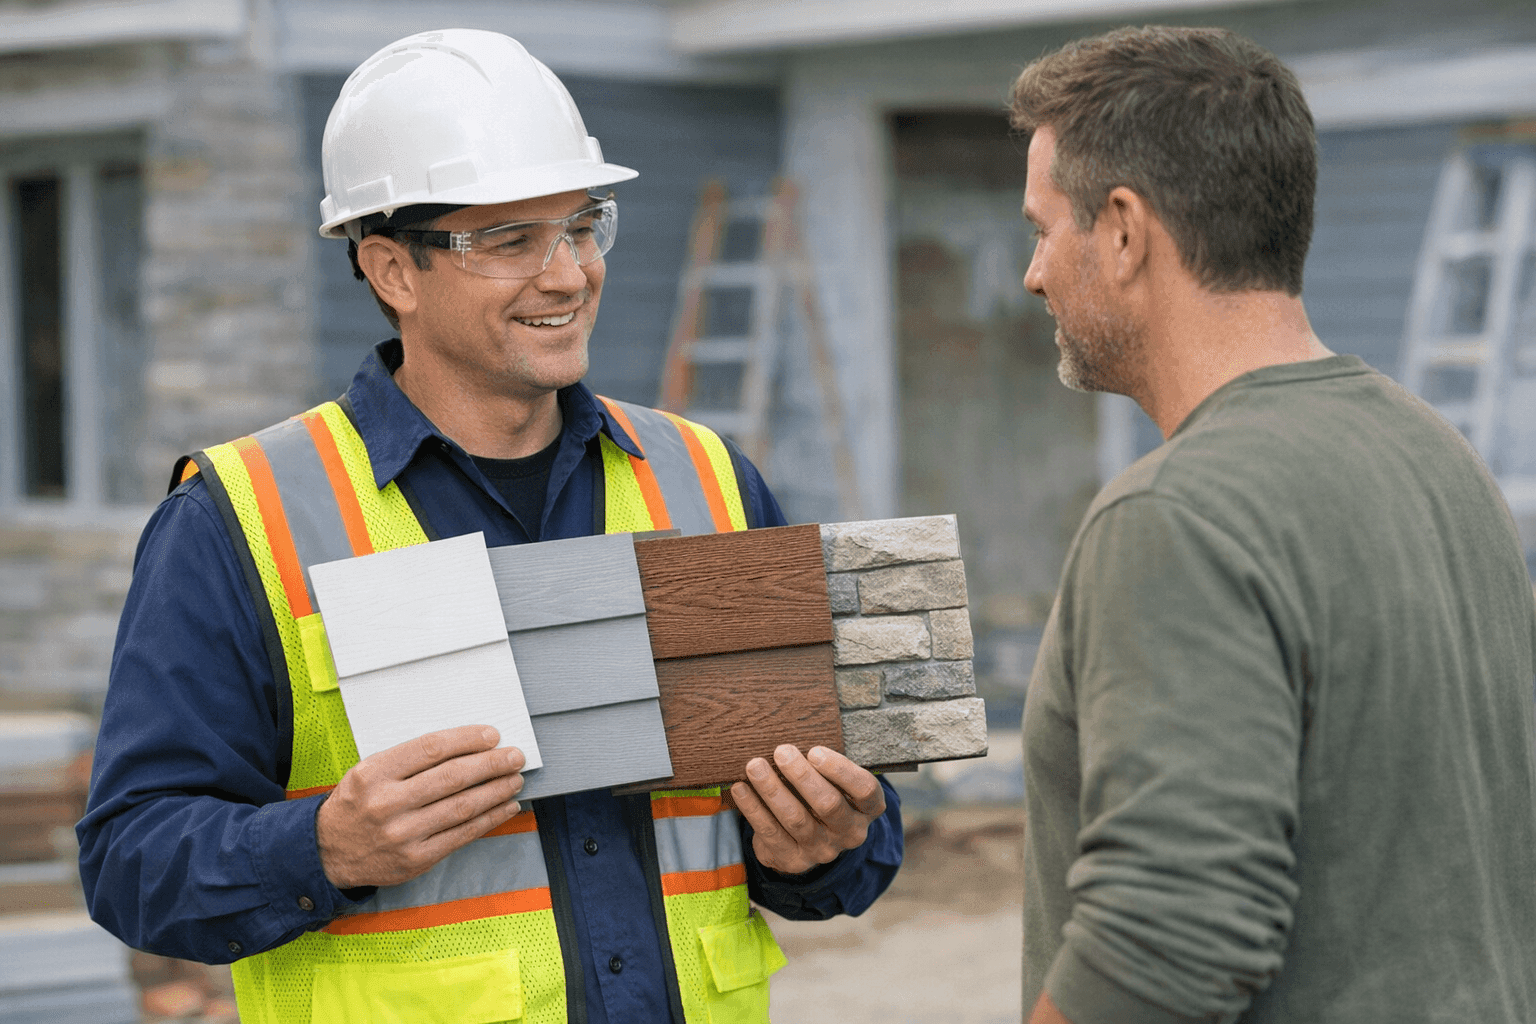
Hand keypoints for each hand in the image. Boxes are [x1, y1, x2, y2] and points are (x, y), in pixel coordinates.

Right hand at [315, 725, 524, 888]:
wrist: (328, 852)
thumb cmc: (357, 803)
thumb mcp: (369, 770)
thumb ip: (410, 759)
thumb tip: (466, 746)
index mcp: (375, 774)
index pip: (431, 749)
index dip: (467, 739)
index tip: (491, 735)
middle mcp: (388, 804)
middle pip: (452, 777)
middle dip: (491, 764)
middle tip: (514, 756)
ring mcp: (403, 834)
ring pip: (462, 807)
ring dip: (496, 790)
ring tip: (515, 779)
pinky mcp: (417, 859)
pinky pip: (463, 835)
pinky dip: (490, 819)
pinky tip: (506, 807)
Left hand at [731, 744, 885, 875]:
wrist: (809, 838)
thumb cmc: (822, 792)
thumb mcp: (835, 779)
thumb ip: (824, 763)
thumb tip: (792, 735)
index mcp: (867, 808)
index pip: (865, 790)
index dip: (841, 771)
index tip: (815, 751)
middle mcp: (850, 832)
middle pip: (828, 805)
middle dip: (802, 776)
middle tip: (781, 751)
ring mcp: (822, 850)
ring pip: (796, 819)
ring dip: (773, 790)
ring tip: (755, 766)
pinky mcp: (794, 860)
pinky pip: (771, 833)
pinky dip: (754, 809)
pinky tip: (741, 789)